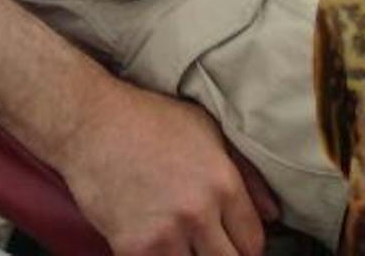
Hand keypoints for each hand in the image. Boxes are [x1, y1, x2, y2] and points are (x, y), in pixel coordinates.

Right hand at [55, 77, 278, 255]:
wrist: (92, 123)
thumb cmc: (150, 121)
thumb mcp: (208, 132)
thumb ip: (246, 175)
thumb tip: (272, 213)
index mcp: (223, 183)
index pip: (253, 242)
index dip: (246, 247)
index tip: (234, 245)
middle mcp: (199, 212)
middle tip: (208, 248)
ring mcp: (165, 234)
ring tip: (183, 246)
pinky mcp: (133, 248)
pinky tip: (156, 247)